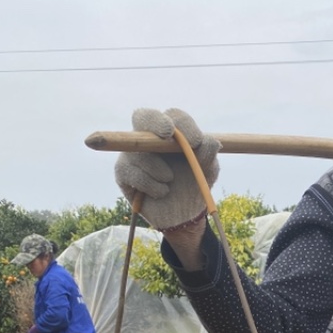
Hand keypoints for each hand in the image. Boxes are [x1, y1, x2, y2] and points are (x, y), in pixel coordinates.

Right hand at [114, 108, 220, 230]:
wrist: (183, 216)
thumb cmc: (194, 188)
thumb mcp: (207, 172)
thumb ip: (209, 155)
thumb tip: (210, 141)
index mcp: (173, 133)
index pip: (174, 117)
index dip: (183, 125)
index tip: (196, 141)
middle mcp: (149, 138)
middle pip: (142, 116)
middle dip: (154, 122)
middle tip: (167, 134)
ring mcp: (133, 152)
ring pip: (138, 149)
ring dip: (158, 168)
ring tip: (170, 180)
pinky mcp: (123, 171)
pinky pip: (131, 171)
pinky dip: (150, 184)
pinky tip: (162, 192)